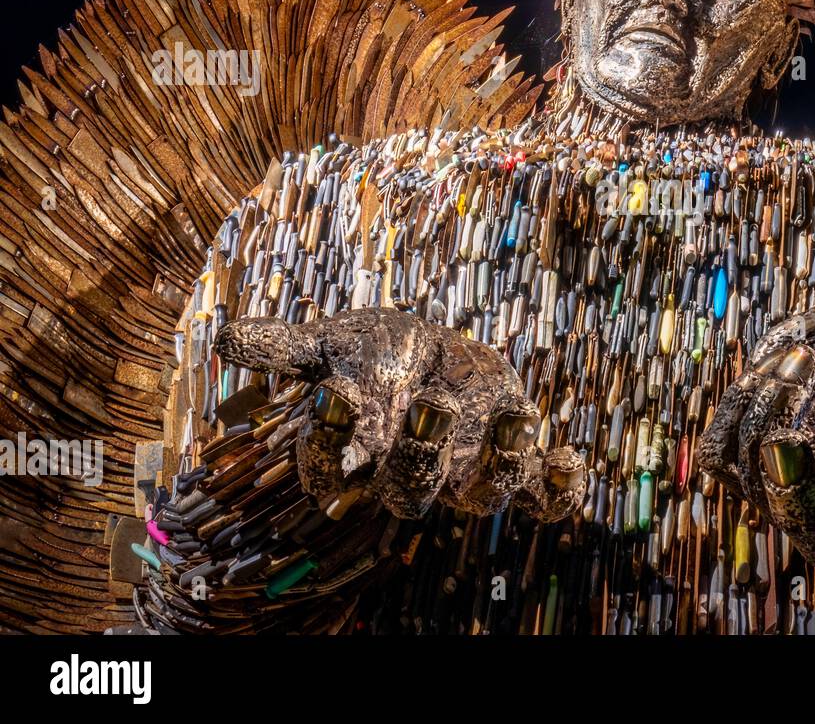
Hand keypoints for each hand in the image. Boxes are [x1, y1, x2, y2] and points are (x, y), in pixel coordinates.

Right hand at [214, 307, 583, 521]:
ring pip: (480, 495)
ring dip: (499, 463)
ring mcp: (467, 470)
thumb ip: (287, 346)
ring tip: (514, 416)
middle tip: (433, 402)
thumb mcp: (334, 341)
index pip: (334, 466)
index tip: (336, 394)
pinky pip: (541, 497)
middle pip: (409, 490)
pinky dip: (560, 488)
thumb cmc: (375, 354)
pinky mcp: (513, 459)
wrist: (431, 354)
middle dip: (421, 454)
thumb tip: (224, 335)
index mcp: (360, 449)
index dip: (333, 441)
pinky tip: (571, 459)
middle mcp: (413, 470)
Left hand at [699, 297, 814, 564]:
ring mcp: (790, 493)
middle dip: (791, 491)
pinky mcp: (746, 463)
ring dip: (770, 417)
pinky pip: (722, 456)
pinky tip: (770, 365)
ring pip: (757, 484)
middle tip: (784, 437)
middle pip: (812, 538)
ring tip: (803, 355)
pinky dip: (738, 412)